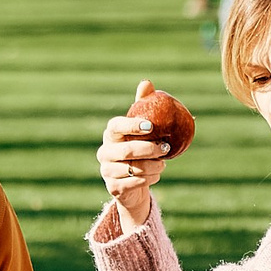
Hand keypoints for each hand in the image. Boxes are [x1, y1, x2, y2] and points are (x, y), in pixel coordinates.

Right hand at [98, 78, 170, 228]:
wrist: (132, 182)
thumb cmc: (139, 147)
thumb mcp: (142, 128)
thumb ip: (143, 104)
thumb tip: (146, 82)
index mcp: (110, 134)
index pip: (116, 126)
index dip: (131, 125)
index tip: (150, 126)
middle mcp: (104, 151)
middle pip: (127, 150)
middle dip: (150, 149)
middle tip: (166, 147)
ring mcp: (106, 170)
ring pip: (135, 168)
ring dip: (154, 166)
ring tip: (163, 163)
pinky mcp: (113, 187)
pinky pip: (137, 182)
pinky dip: (151, 178)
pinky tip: (155, 175)